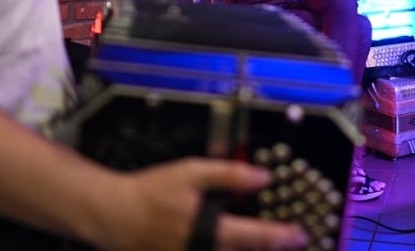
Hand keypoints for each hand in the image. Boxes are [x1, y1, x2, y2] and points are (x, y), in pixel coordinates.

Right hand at [102, 158, 307, 250]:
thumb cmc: (150, 193)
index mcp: (209, 230)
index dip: (281, 237)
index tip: (299, 235)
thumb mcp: (190, 172)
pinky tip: (236, 245)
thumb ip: (228, 174)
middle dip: (270, 248)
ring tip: (267, 244)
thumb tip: (261, 177)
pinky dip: (228, 250)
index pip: (255, 237)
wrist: (114, 215)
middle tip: (290, 241)